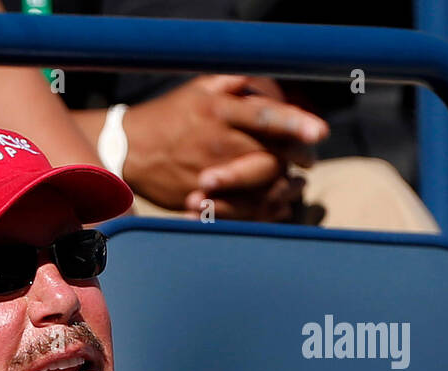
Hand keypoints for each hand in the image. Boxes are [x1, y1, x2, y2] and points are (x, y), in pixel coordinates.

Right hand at [120, 75, 327, 220]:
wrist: (128, 149)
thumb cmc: (171, 115)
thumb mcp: (201, 88)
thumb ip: (238, 83)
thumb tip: (272, 85)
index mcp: (219, 112)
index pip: (264, 116)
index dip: (294, 124)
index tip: (320, 132)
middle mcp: (216, 143)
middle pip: (268, 158)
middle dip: (294, 160)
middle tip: (310, 160)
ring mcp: (206, 175)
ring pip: (256, 188)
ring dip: (281, 188)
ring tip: (297, 184)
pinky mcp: (198, 199)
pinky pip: (237, 211)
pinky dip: (261, 210)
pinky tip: (276, 205)